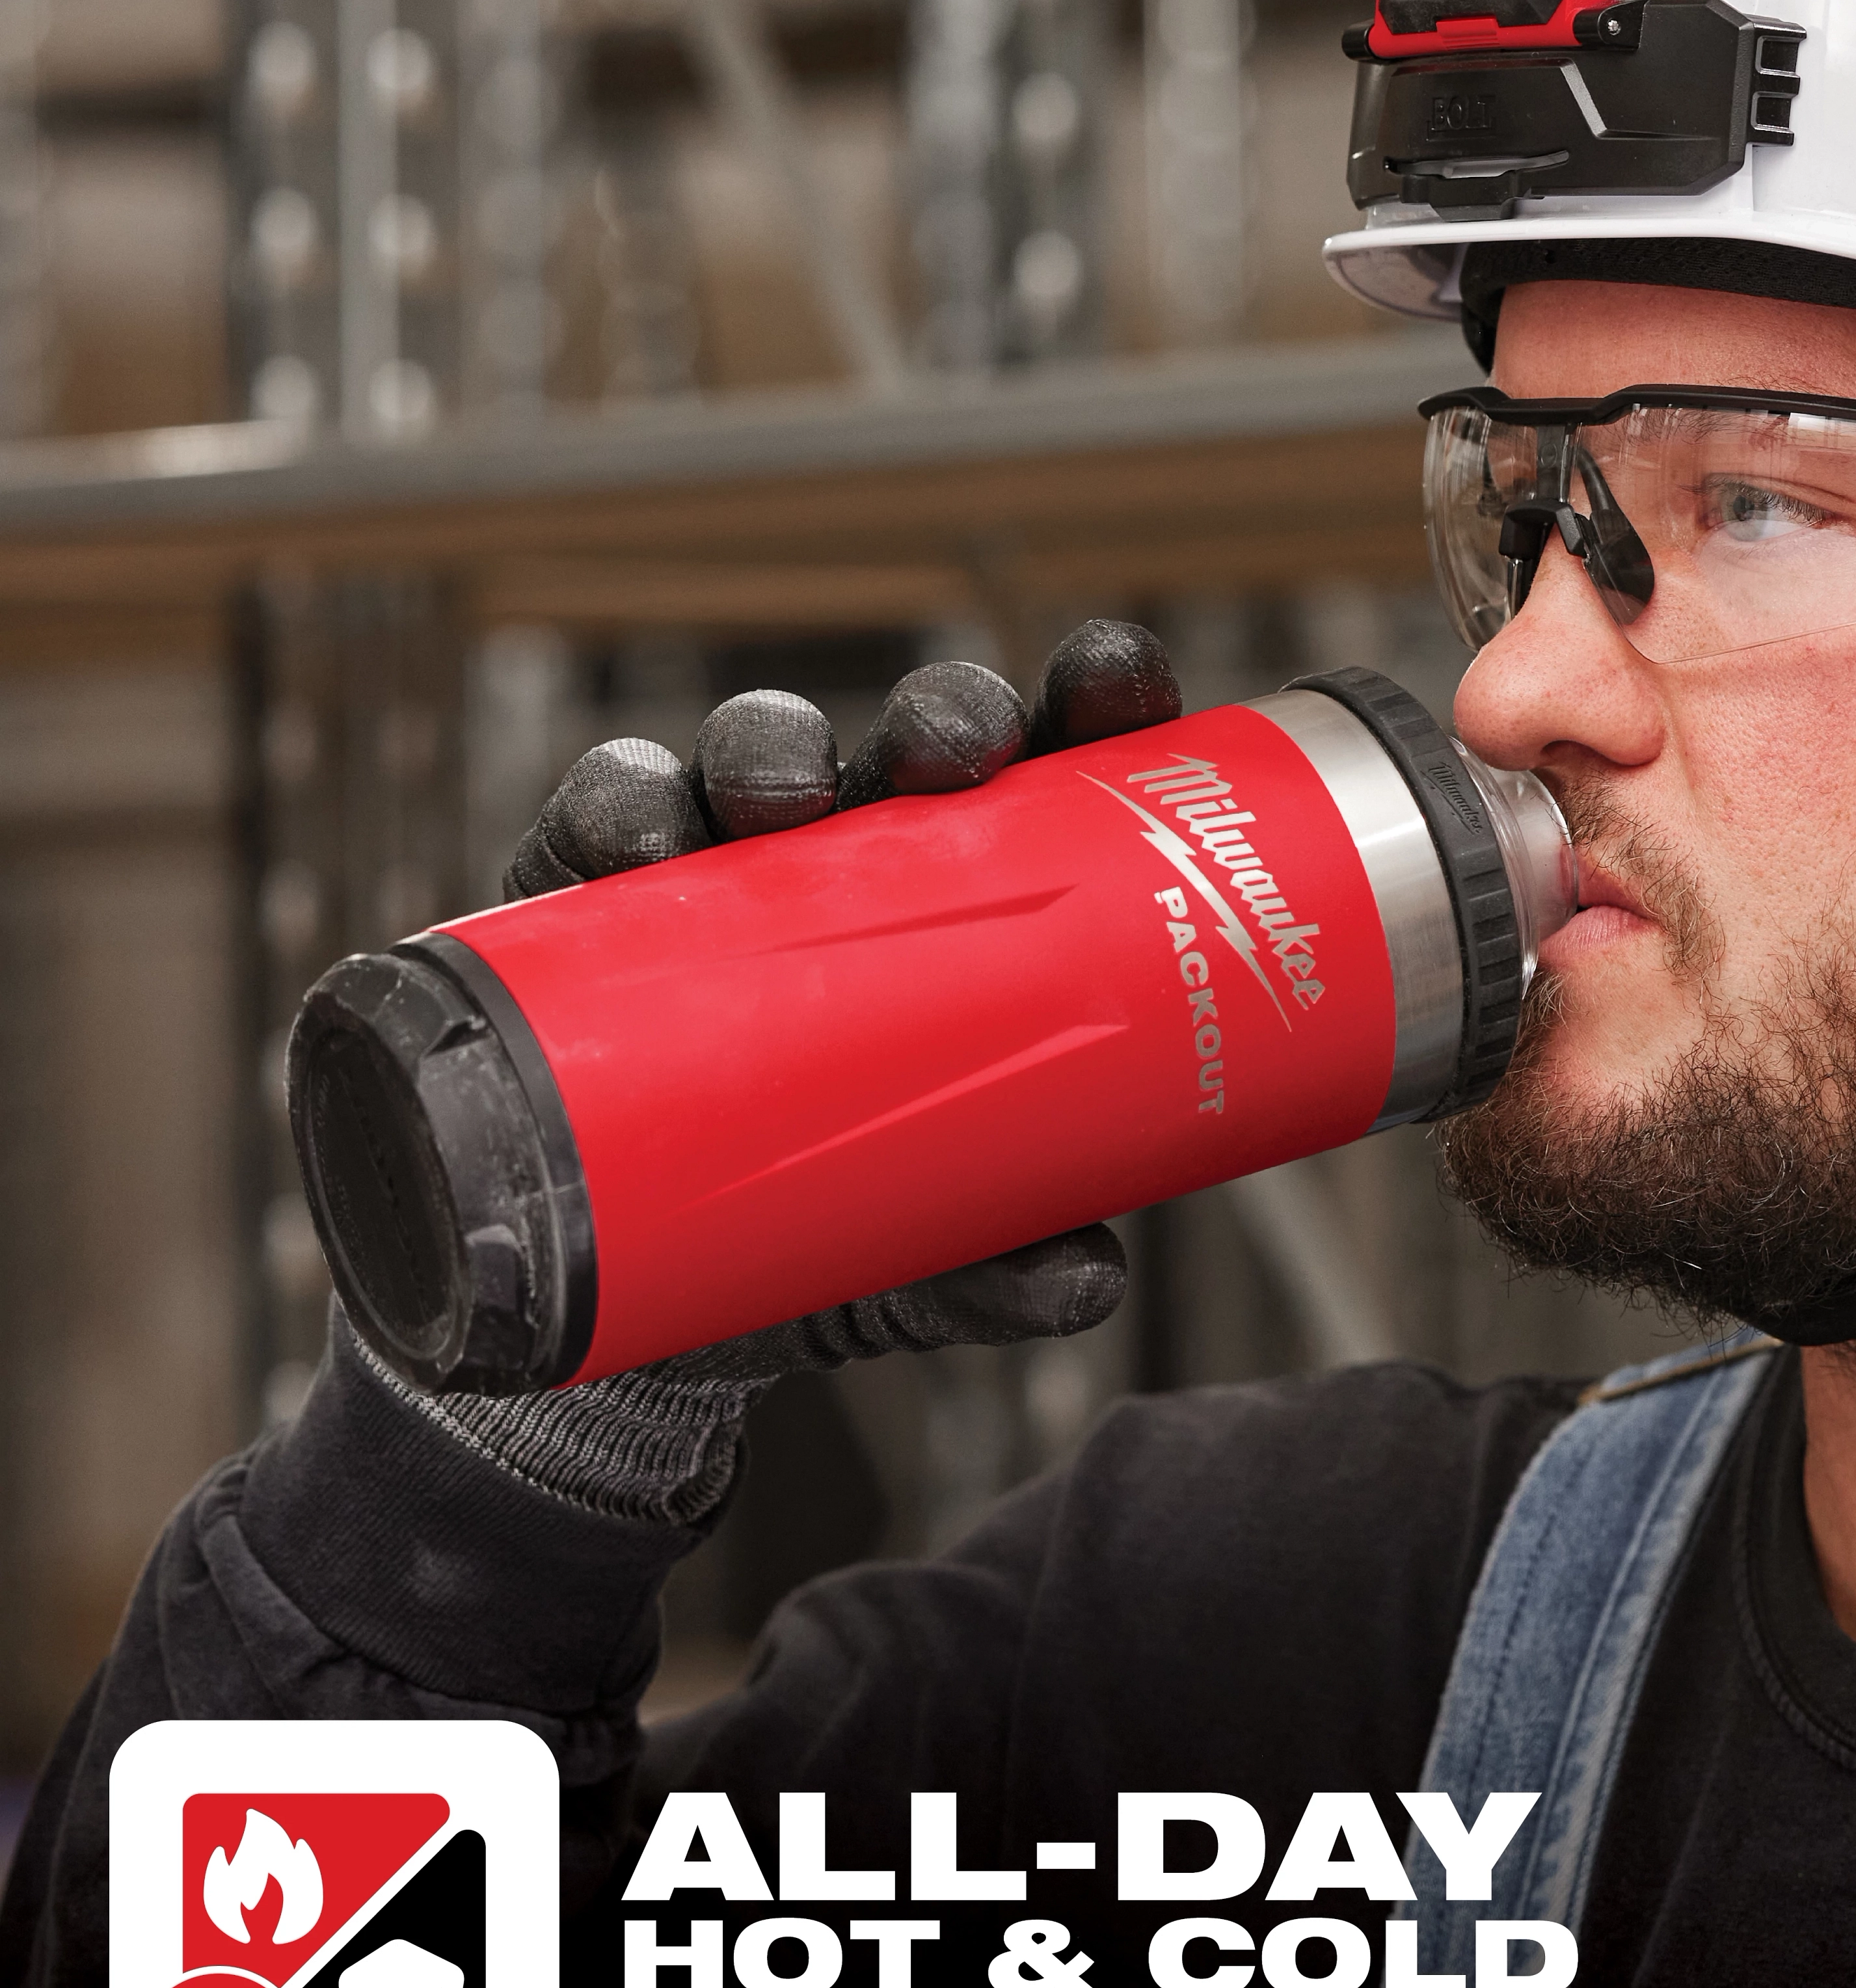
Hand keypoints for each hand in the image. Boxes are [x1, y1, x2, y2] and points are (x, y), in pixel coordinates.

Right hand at [503, 618, 1181, 1378]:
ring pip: (761, 753)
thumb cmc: (834, 1231)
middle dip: (943, 714)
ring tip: (780, 794)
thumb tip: (1091, 1283)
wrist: (662, 1305)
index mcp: (986, 900)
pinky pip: (608, 818)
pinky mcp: (606, 903)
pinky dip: (619, 806)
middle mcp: (870, 861)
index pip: (1060, 772)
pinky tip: (634, 838)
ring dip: (772, 744)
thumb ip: (1004, 1268)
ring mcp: (739, 870)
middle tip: (956, 749)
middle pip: (918, 742)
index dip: (1091, 701)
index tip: (1117, 682)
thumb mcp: (928, 1259)